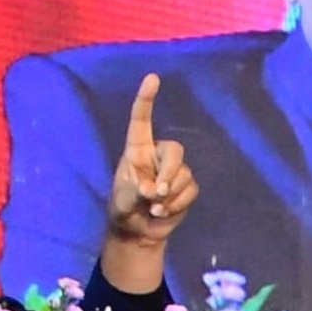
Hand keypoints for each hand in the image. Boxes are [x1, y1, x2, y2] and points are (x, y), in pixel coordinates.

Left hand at [100, 74, 198, 292]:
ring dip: (171, 196)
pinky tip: (164, 212)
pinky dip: (177, 204)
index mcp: (137, 149)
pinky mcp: (186, 188)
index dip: (146, 99)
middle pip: (174, 150)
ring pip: (184, 174)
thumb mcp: (122, 200)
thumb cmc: (123, 208)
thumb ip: (136, 191)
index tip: (153, 78)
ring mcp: (173, 171)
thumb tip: (156, 189)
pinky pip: (190, 191)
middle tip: (158, 194)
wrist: (137, 232)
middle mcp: (157, 155)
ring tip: (154, 209)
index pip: (142, 120)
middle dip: (170, 173)